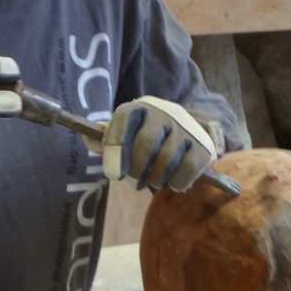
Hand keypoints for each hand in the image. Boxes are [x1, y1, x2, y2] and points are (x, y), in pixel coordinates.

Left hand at [99, 96, 218, 191]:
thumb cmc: (150, 134)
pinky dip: (175, 183)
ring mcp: (186, 128)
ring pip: (166, 162)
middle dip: (137, 170)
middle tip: (135, 181)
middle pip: (146, 145)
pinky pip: (186, 172)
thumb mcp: (128, 130)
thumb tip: (87, 140)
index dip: (116, 148)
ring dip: (155, 179)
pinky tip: (171, 181)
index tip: (113, 175)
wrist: (193, 128)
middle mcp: (164, 113)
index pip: (124, 121)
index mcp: (140, 108)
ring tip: (153, 180)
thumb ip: (106, 138)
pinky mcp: (203, 147)